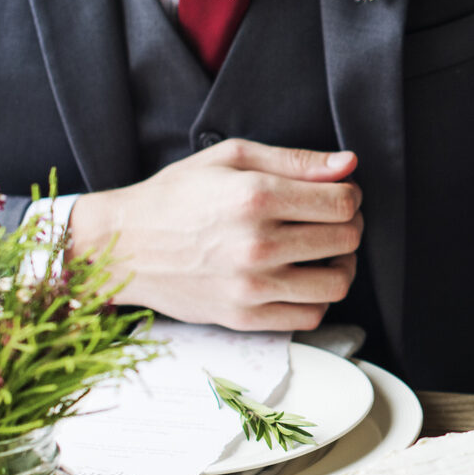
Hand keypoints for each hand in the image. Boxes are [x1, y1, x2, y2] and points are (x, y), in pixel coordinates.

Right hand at [69, 139, 361, 330]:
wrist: (122, 245)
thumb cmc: (175, 195)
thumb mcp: (230, 157)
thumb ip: (295, 160)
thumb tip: (350, 164)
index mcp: (255, 196)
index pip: (342, 203)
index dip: (351, 196)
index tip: (339, 195)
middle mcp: (257, 243)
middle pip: (346, 239)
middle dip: (351, 225)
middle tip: (334, 220)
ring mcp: (251, 286)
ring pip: (338, 282)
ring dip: (343, 264)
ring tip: (327, 252)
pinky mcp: (244, 317)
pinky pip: (311, 316)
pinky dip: (319, 298)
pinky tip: (304, 278)